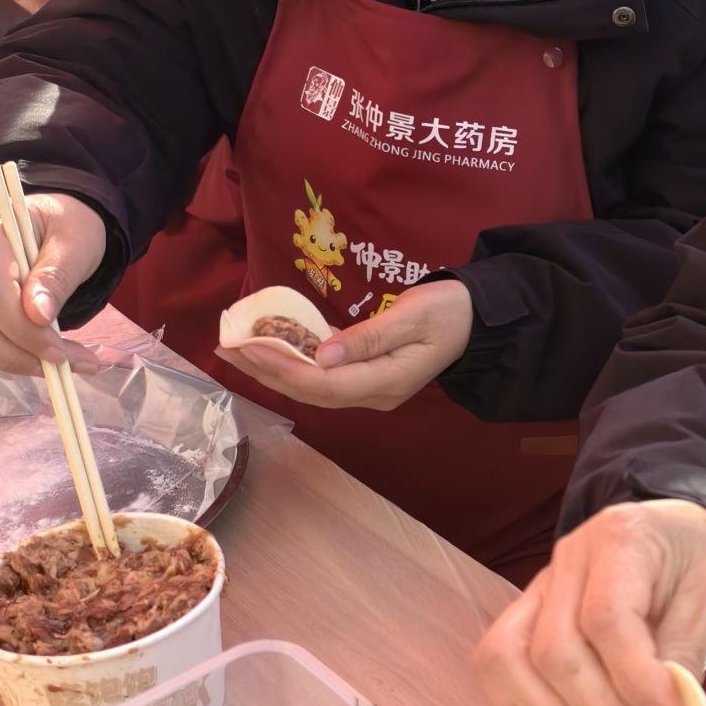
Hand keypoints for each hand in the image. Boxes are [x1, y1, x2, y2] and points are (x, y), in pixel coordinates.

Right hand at [0, 191, 108, 375]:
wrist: (53, 224)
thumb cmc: (64, 228)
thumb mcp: (75, 245)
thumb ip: (56, 277)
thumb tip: (38, 315)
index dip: (21, 328)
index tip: (58, 352)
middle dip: (12, 350)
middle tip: (59, 365)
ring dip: (8, 357)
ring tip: (55, 366)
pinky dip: (3, 352)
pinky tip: (38, 357)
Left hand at [215, 276, 474, 409]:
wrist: (479, 319)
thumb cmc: (450, 311)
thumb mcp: (413, 317)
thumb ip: (368, 338)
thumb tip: (322, 354)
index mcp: (385, 382)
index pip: (322, 383)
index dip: (281, 367)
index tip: (248, 346)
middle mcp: (373, 394)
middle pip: (310, 391)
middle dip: (266, 371)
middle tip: (226, 348)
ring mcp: (370, 388)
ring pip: (313, 386)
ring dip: (274, 369)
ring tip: (237, 350)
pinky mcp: (367, 375)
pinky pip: (324, 375)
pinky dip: (295, 362)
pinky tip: (271, 347)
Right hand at [472, 498, 705, 705]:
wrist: (678, 537)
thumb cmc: (698, 561)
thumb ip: (685, 654)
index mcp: (621, 539)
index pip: (604, 617)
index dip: (635, 679)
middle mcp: (567, 560)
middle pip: (553, 649)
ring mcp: (536, 588)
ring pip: (508, 662)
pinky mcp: (522, 617)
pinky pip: (498, 671)